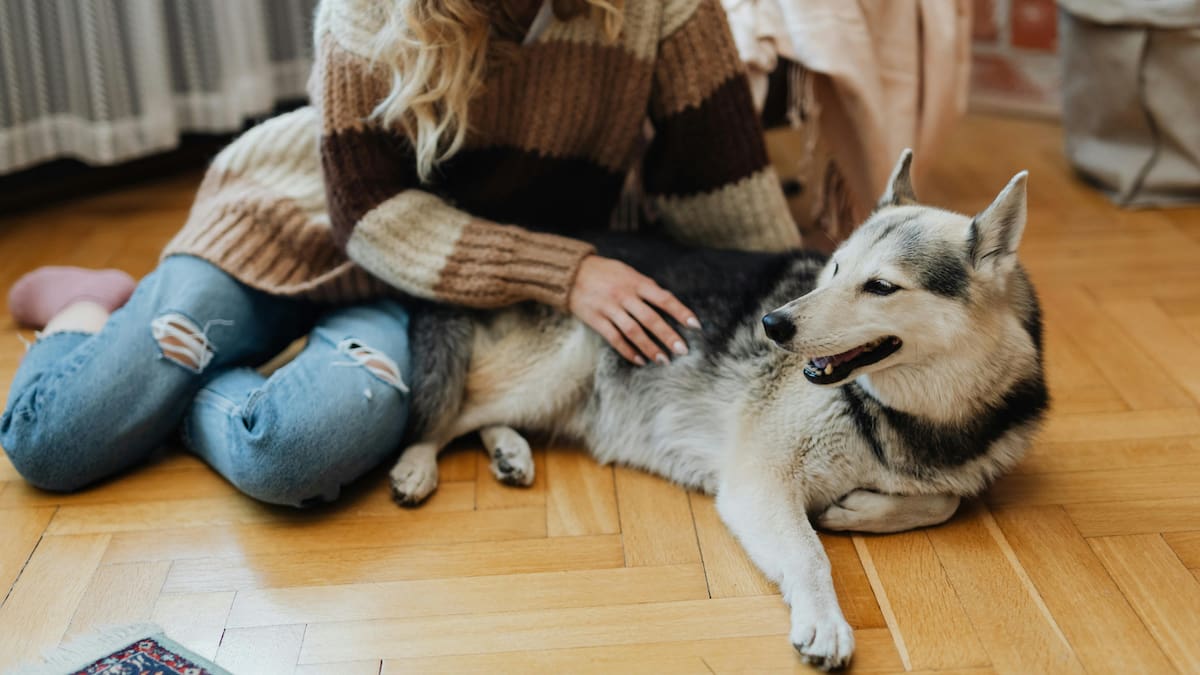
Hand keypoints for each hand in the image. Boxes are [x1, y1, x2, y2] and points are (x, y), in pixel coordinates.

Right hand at [568, 255, 699, 365]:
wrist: (571, 272)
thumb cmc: (606, 272)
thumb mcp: (628, 273)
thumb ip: (646, 287)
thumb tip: (668, 303)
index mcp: (636, 282)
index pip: (664, 299)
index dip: (681, 312)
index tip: (695, 326)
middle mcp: (624, 295)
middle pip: (650, 319)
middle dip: (668, 336)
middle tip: (682, 351)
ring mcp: (609, 308)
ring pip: (633, 332)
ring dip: (650, 348)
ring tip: (663, 360)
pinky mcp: (596, 319)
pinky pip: (614, 338)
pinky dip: (628, 351)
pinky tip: (640, 360)